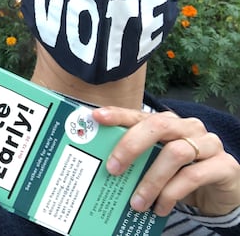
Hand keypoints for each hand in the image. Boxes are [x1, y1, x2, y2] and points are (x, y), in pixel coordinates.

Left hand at [93, 106, 239, 216]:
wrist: (220, 192)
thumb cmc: (180, 174)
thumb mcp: (155, 164)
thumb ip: (136, 160)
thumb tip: (102, 170)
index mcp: (167, 122)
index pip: (139, 114)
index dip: (118, 114)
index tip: (97, 117)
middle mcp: (188, 127)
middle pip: (157, 126)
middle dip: (131, 145)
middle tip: (113, 169)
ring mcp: (209, 144)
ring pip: (175, 153)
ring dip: (151, 180)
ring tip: (136, 203)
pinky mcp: (225, 165)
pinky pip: (194, 176)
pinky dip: (172, 193)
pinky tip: (160, 207)